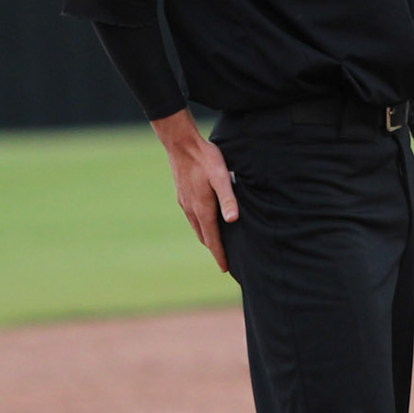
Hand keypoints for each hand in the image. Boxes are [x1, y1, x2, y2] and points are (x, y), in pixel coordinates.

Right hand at [150, 108, 238, 272]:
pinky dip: (200, 226)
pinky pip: (192, 218)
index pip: (212, 238)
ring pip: (196, 228)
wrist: (181, 144)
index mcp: (202, 208)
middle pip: (204, 236)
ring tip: (216, 245)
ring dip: (207, 238)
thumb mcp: (221, 176)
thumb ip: (228, 198)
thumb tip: (233, 220)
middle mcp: (191, 209)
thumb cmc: (205, 158)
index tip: (226, 268)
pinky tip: (205, 222)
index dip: (219, 254)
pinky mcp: (182, 195)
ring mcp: (184, 203)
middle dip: (214, 249)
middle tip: (224, 261)